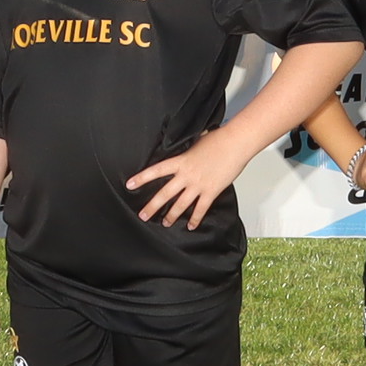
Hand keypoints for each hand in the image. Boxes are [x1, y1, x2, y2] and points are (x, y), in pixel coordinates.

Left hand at [125, 136, 252, 228]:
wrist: (236, 143)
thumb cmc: (219, 139)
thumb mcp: (197, 141)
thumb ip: (188, 149)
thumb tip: (187, 145)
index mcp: (181, 161)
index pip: (156, 170)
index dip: (142, 178)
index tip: (130, 185)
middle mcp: (187, 175)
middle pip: (165, 194)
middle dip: (153, 206)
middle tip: (143, 215)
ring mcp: (198, 184)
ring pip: (181, 204)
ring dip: (172, 216)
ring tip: (165, 223)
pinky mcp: (211, 191)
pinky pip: (201, 209)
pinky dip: (195, 219)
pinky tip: (191, 226)